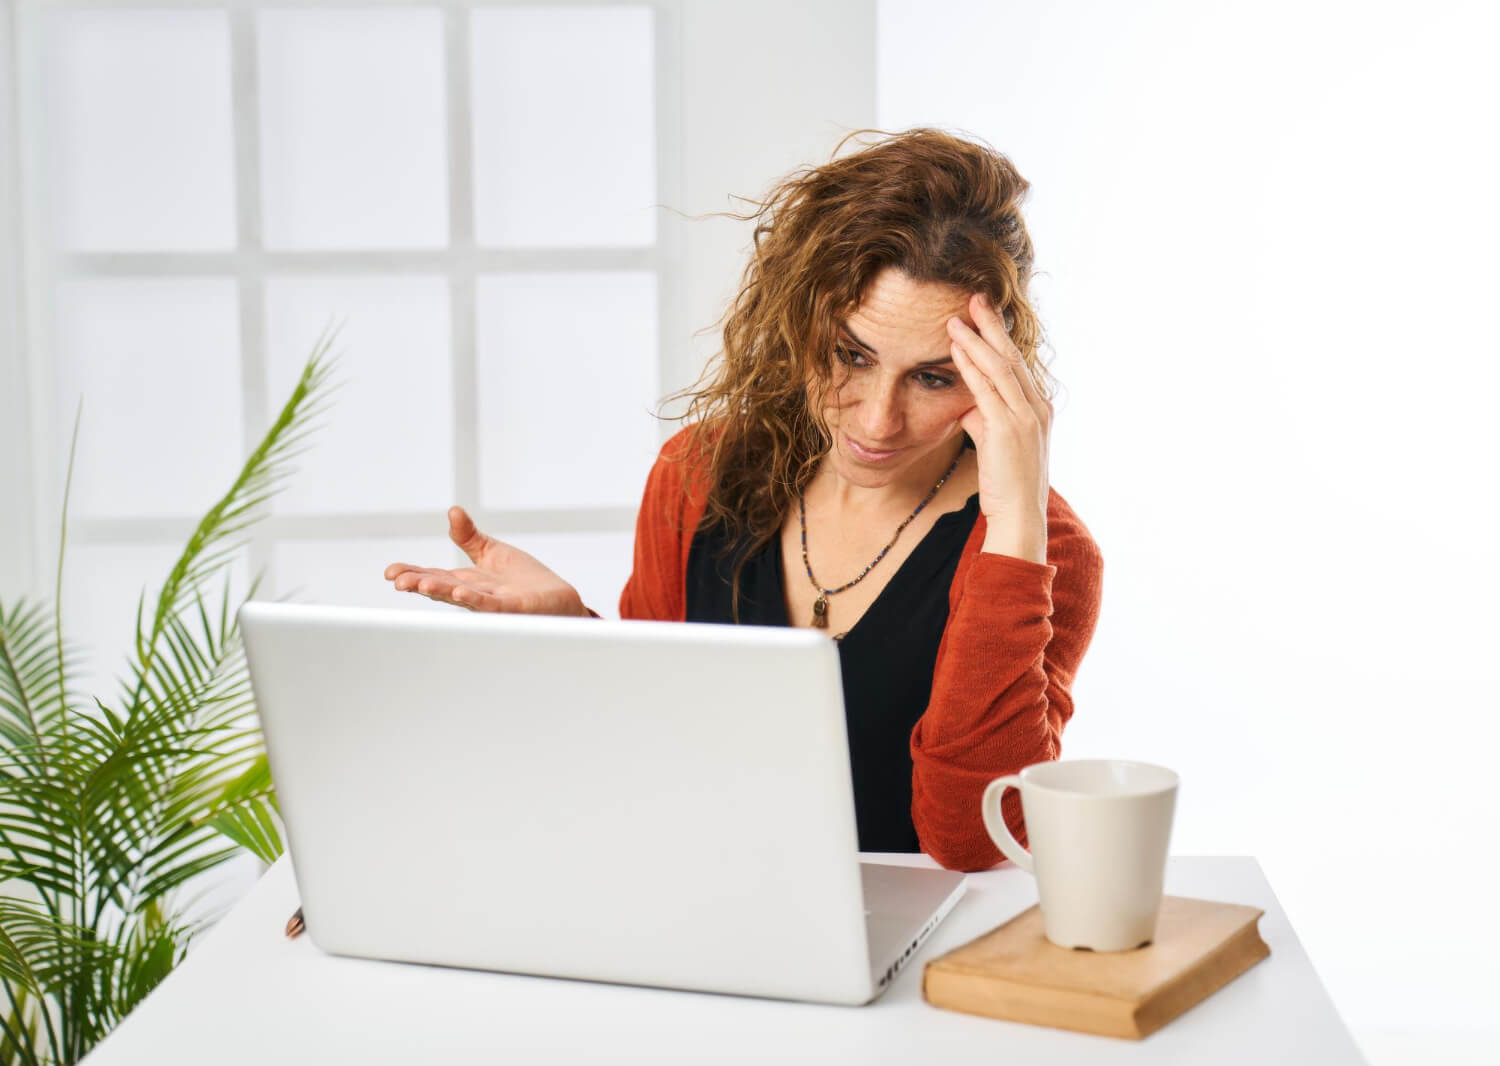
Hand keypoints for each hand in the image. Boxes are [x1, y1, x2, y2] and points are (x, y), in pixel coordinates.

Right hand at [384, 506, 589, 615]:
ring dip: (440, 592)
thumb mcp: (492, 552)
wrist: (559, 602)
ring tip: (420, 586)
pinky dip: (473, 599)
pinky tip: (458, 593)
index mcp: (467, 581)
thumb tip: (452, 511)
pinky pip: (490, 604)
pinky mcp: (512, 608)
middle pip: (442, 587)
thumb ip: (469, 536)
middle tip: (397, 581)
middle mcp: (475, 594)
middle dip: (419, 584)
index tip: (390, 572)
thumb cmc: (525, 582)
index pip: (435, 576)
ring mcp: (492, 603)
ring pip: (461, 597)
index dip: (413, 573)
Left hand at [946, 293, 1051, 556]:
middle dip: (992, 326)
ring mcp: (1025, 417)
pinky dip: (971, 365)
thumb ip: (983, 420)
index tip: (984, 315)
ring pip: (1000, 367)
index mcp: (1039, 409)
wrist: (1020, 517)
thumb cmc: (1006, 486)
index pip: (1017, 365)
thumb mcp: (995, 445)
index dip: (999, 338)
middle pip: (1012, 357)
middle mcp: (1037, 408)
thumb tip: (966, 405)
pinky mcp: (1008, 429)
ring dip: (977, 339)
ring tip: (957, 317)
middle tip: (975, 299)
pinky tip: (956, 348)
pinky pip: (986, 388)